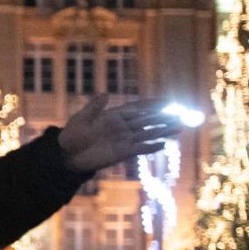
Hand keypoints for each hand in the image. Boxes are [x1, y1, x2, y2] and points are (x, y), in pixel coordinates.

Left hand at [58, 94, 182, 173]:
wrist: (66, 155)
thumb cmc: (72, 136)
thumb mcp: (81, 119)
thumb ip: (94, 108)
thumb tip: (105, 94)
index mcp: (114, 116)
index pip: (137, 108)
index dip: (152, 104)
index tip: (167, 101)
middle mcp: (122, 127)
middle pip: (147, 120)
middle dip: (164, 117)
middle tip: (181, 114)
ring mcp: (123, 140)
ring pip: (148, 133)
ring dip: (163, 130)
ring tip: (180, 127)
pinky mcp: (122, 153)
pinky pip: (140, 149)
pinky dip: (151, 146)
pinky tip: (164, 144)